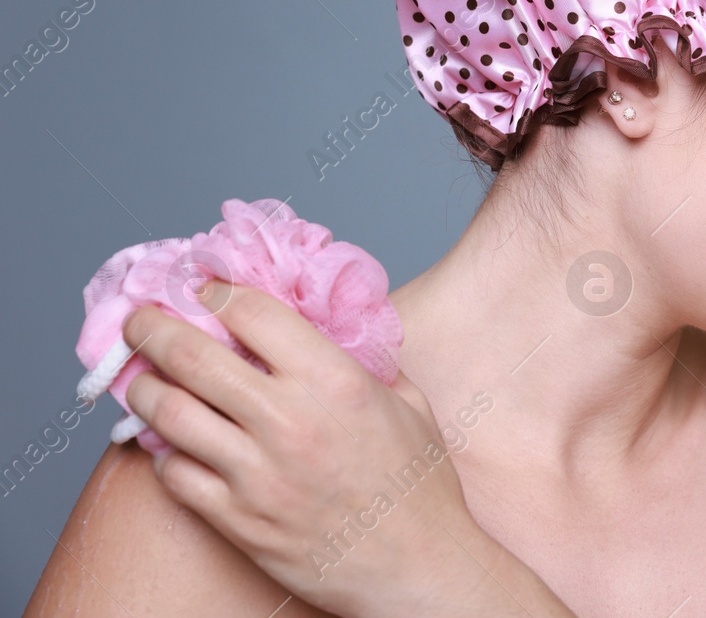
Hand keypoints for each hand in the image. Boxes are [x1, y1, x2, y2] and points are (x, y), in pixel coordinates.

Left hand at [122, 279, 490, 617]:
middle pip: (193, 357)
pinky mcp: (238, 520)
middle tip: (140, 321)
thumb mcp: (407, 401)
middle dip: (154, 329)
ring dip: (145, 389)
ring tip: (141, 379)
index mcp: (334, 381)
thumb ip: (362, 362)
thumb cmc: (418, 485)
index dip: (216, 292)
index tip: (202, 288)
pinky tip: (171, 443)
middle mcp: (289, 420)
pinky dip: (163, 452)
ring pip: (169, 415)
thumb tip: (324, 331)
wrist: (417, 565)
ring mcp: (257, 473)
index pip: (252, 312)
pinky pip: (175, 475)